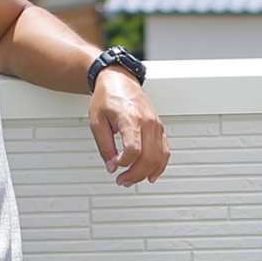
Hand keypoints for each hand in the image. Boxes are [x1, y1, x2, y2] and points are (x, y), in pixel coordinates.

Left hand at [89, 70, 169, 186]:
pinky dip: (160, 165)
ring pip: (159, 157)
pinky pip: (164, 150)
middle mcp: (147, 122)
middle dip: (134, 174)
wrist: (119, 80)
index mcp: (130, 118)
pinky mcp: (159, 127)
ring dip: (146, 173)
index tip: (114, 165)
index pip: (133, 149)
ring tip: (132, 179)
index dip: (123, 163)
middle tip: (121, 180)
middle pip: (148, 157)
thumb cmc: (107, 97)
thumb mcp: (97, 122)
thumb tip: (111, 166)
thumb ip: (104, 146)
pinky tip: (152, 174)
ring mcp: (155, 125)